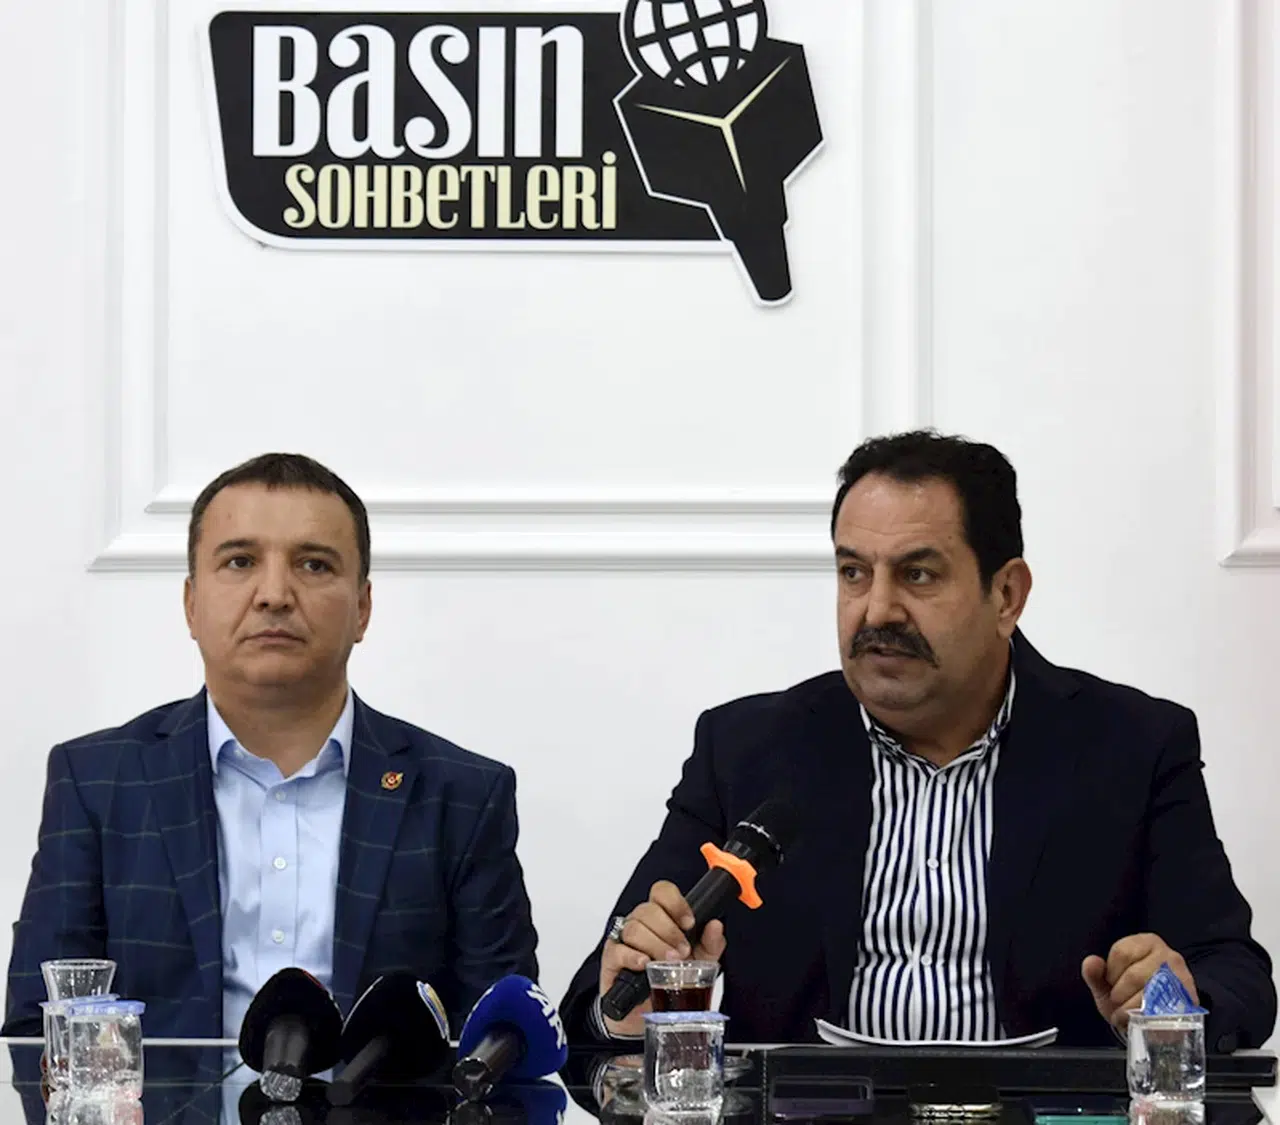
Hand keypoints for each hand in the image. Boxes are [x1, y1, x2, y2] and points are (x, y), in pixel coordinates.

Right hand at [599, 880, 727, 1037]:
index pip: (662, 892)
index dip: (675, 903)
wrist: (649, 1012)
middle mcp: (640, 923)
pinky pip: (618, 950)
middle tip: (682, 952)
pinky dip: (633, 956)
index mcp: (661, 917)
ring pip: (634, 928)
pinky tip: (645, 965)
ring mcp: (623, 940)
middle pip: (648, 910)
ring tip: (668, 962)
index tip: (689, 923)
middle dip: (669, 931)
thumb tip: (716, 926)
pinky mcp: (612, 960)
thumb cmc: (671, 981)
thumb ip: (710, 944)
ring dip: (655, 945)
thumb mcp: (699, 963)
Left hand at [1082, 933, 1197, 1030]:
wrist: (1157, 1022)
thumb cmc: (1130, 996)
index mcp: (1144, 942)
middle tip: (1118, 1006)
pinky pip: (1165, 1009)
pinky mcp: (1190, 999)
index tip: (1112, 985)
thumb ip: (1094, 973)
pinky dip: (1150, 1017)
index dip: (1111, 974)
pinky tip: (1144, 1019)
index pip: (1121, 953)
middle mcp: (1166, 954)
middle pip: (1134, 975)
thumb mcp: (1107, 984)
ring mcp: (1181, 976)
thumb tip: (1091, 962)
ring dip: (1133, 1008)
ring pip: (1150, 993)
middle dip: (1120, 996)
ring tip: (1127, 1015)